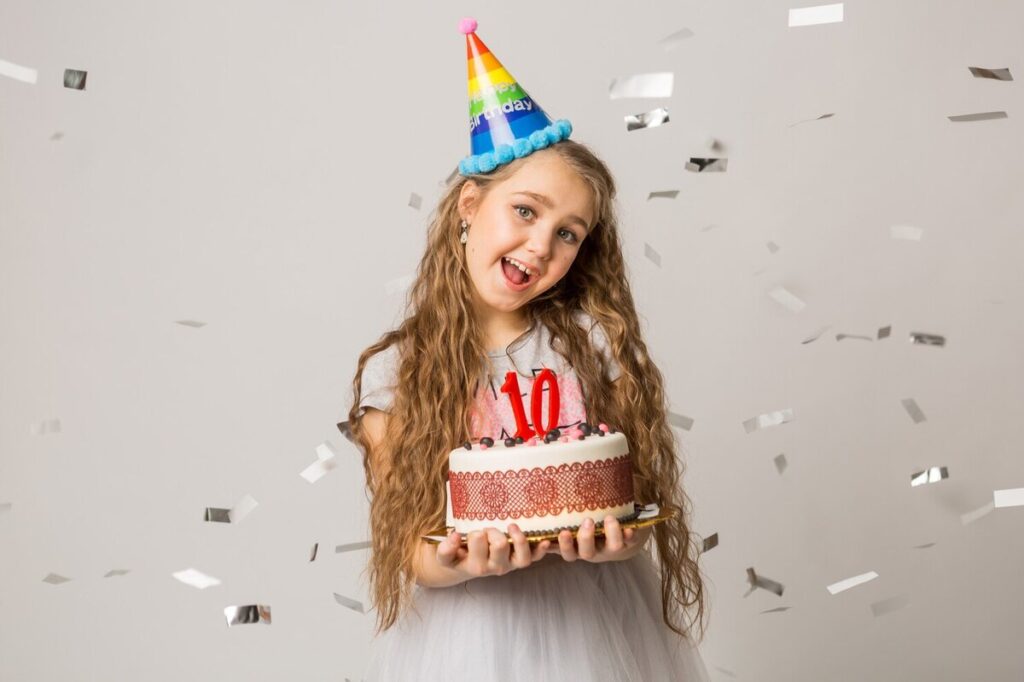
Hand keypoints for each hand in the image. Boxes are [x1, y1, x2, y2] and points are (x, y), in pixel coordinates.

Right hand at [435, 524, 551, 577]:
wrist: (465, 566)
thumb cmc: (457, 556)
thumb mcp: (446, 556)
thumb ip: (445, 549)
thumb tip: (455, 536)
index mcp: (476, 566)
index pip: (478, 543)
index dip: (476, 534)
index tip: (471, 534)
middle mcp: (495, 568)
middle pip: (499, 544)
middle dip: (492, 531)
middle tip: (486, 530)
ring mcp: (510, 565)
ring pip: (522, 556)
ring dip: (517, 538)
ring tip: (510, 527)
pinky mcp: (521, 561)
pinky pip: (534, 558)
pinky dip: (541, 550)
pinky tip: (545, 541)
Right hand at [554, 516, 651, 563]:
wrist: (620, 536)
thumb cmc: (589, 528)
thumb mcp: (572, 528)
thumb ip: (556, 525)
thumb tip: (536, 517)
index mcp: (578, 549)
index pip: (568, 553)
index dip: (565, 546)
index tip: (562, 533)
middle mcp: (594, 552)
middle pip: (587, 553)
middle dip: (586, 538)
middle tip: (588, 521)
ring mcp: (611, 549)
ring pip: (611, 548)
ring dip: (610, 534)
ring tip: (609, 518)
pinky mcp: (629, 543)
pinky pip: (631, 541)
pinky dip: (630, 535)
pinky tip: (630, 528)